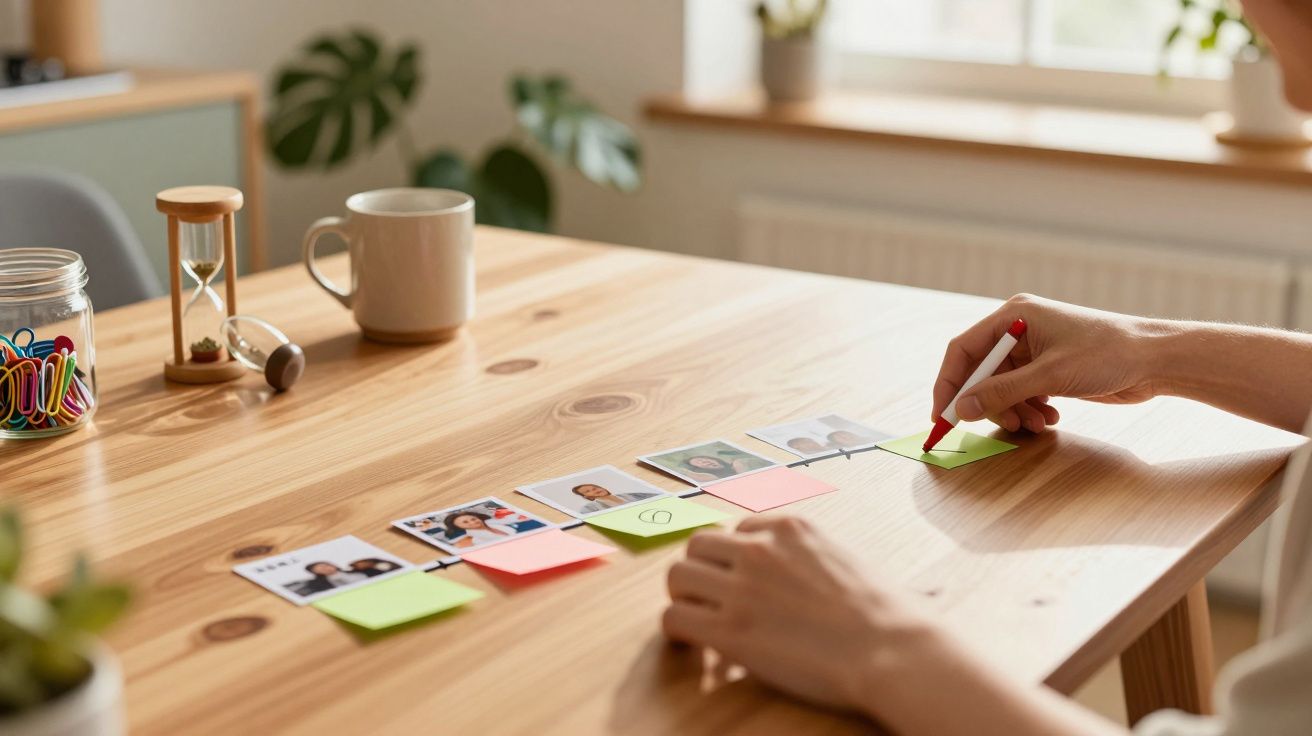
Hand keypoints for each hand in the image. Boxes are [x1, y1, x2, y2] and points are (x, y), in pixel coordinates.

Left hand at [662, 516, 930, 714]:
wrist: (893, 651)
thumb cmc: (895, 618)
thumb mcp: (866, 569)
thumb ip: (855, 571)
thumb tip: (928, 593)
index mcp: (791, 527)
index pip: (736, 530)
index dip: (735, 560)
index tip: (742, 583)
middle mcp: (759, 548)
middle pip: (697, 546)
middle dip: (702, 574)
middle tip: (712, 602)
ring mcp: (741, 587)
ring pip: (677, 577)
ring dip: (684, 600)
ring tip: (700, 624)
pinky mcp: (729, 630)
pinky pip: (674, 619)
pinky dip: (677, 633)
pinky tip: (695, 648)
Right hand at [933, 294, 1161, 432]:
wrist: (1155, 360)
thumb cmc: (1108, 354)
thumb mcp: (1050, 375)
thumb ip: (1003, 392)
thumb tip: (963, 408)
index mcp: (1013, 317)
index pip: (963, 350)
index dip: (949, 384)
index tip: (942, 416)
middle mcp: (1019, 331)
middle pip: (982, 372)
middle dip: (989, 403)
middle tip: (1002, 426)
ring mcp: (1034, 351)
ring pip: (1002, 388)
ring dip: (1013, 411)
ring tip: (1037, 424)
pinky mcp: (1049, 369)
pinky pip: (1022, 394)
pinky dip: (1030, 410)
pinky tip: (1051, 418)